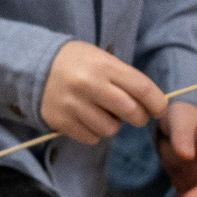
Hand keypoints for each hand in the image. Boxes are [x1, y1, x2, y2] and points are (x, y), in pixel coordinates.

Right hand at [39, 40, 164, 145]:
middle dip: (139, 117)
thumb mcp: (102, 59)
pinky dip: (94, 132)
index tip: (159, 110)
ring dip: (114, 125)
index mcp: (103, 66)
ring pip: (111, 129)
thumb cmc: (79, 64)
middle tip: (135, 115)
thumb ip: (125, 79)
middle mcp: (89, 84)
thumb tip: (152, 105)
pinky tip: (87, 118)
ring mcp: (73, 104)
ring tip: (103, 112)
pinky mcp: (61, 121)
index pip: (142, 88)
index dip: (157, 103)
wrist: (36, 67)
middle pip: (131, 111)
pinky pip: (92, 138)